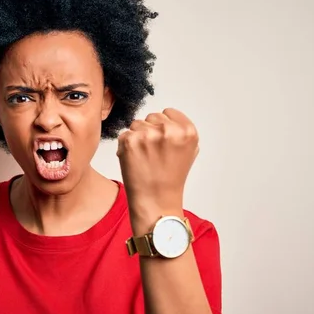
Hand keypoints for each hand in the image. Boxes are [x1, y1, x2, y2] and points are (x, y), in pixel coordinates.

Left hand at [117, 108, 198, 230]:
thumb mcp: (189, 151)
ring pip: (136, 124)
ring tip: (144, 157)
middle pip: (152, 117)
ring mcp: (148, 135)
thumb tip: (167, 118)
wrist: (156, 200)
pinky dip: (126, 146)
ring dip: (137, 137)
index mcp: (187, 131)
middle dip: (150, 131)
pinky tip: (134, 159)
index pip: (168, 112)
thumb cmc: (170, 179)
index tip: (163, 140)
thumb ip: (181, 131)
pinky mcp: (130, 141)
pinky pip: (124, 135)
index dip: (163, 126)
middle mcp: (169, 130)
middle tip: (153, 152)